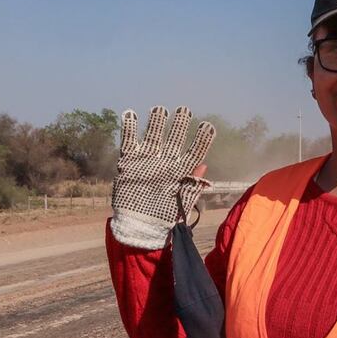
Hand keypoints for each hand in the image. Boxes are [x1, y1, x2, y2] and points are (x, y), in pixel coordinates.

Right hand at [110, 105, 215, 248]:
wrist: (140, 227)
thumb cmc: (165, 218)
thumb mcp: (182, 202)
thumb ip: (192, 184)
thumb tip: (205, 165)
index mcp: (181, 173)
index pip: (194, 152)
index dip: (202, 140)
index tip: (209, 126)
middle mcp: (165, 164)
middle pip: (174, 140)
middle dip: (179, 125)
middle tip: (184, 110)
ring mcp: (147, 161)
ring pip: (153, 137)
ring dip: (156, 123)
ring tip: (160, 109)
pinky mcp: (129, 163)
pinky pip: (128, 142)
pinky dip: (128, 128)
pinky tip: (130, 114)